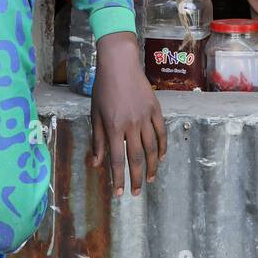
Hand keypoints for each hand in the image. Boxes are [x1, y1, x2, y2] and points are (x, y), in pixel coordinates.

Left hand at [90, 31, 166, 196]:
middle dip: (136, 178)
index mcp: (113, 127)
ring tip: (149, 179)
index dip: (118, 178)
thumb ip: (97, 140)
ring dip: (151, 166)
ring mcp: (145, 116)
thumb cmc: (103, 89)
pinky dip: (162, 147)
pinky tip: (160, 158)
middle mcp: (131, 124)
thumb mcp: (95, 114)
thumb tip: (96, 164)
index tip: (119, 193)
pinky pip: (161, 132)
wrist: (119, 64)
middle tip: (135, 193)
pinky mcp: (155, 109)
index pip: (116, 159)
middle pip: (136, 157)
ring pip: (151, 148)